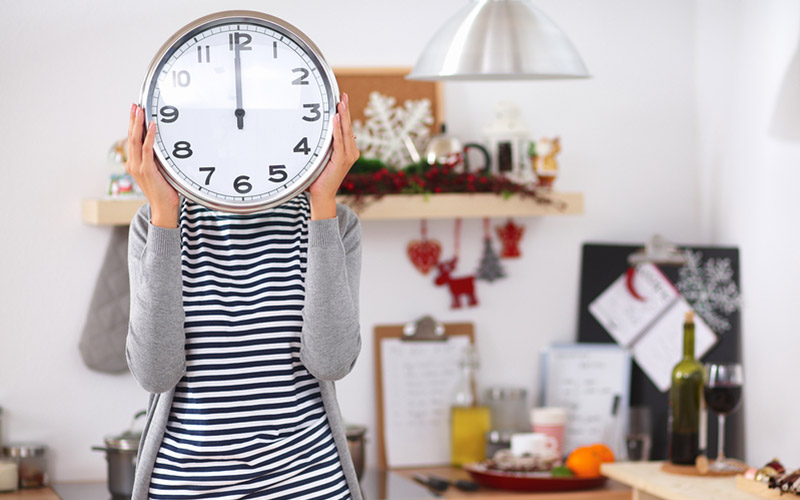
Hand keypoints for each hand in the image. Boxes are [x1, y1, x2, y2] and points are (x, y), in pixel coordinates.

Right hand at [126, 104, 179, 227]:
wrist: (163, 208)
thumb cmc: (164, 191)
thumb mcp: (159, 172)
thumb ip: (157, 159)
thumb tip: (163, 145)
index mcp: (134, 164)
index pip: (132, 140)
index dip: (132, 125)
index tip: (135, 111)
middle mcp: (133, 164)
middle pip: (131, 137)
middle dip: (132, 120)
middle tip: (135, 105)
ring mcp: (138, 167)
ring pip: (136, 141)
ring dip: (138, 124)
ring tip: (140, 110)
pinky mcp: (147, 171)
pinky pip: (147, 150)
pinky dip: (149, 137)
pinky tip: (152, 126)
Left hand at [308, 93, 358, 219]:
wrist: (322, 194)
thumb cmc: (320, 176)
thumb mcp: (323, 156)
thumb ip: (326, 145)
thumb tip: (322, 131)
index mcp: (348, 150)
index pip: (346, 127)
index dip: (345, 112)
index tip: (341, 98)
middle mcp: (351, 151)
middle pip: (348, 126)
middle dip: (345, 110)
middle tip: (342, 95)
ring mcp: (348, 156)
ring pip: (345, 131)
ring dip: (343, 116)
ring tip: (341, 102)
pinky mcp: (342, 160)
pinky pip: (339, 141)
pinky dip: (337, 129)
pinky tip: (336, 119)